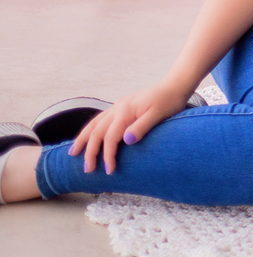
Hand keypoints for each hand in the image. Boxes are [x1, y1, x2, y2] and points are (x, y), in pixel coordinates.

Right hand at [69, 80, 192, 174]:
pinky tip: (89, 136)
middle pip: (96, 131)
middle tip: (87, 169)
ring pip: (94, 123)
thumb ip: (142, 127)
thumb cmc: (169, 101)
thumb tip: (126, 140)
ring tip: (73, 153)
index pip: (111, 137)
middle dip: (89, 151)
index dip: (108, 155)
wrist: (175, 85)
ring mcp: (118, 106)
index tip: (110, 170)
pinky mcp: (122, 107)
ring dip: (82, 138)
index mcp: (126, 111)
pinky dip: (91, 129)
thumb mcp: (159, 115)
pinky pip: (100, 119)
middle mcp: (118, 108)